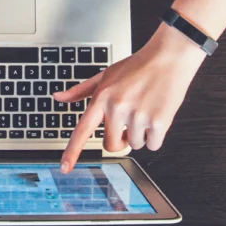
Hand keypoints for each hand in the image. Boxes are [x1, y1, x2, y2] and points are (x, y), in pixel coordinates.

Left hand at [54, 24, 206, 172]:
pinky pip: (153, 145)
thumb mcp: (105, 75)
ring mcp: (138, 116)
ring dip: (139, 134)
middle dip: (119, 139)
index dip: (72, 151)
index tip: (64, 168)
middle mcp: (117, 107)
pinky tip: (156, 115)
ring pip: (134, 145)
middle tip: (127, 122)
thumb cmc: (137, 66)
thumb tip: (58, 97)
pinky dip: (155, 136)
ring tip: (144, 110)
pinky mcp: (158, 122)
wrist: (168, 58)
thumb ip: (80, 90)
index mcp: (102, 97)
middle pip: (111, 145)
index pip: (82, 129)